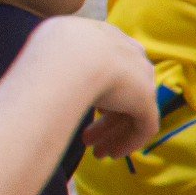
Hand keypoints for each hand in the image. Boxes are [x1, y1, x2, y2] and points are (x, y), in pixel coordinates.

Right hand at [59, 19, 157, 156]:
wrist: (70, 57)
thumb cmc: (50, 53)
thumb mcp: (50, 48)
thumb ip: (59, 61)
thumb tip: (49, 74)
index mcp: (108, 39)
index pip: (110, 69)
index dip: (96, 94)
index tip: (78, 108)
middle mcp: (130, 55)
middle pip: (122, 92)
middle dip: (104, 120)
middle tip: (86, 140)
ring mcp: (141, 77)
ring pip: (132, 111)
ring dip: (112, 134)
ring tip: (97, 154)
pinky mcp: (147, 99)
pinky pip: (144, 126)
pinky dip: (128, 142)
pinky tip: (113, 155)